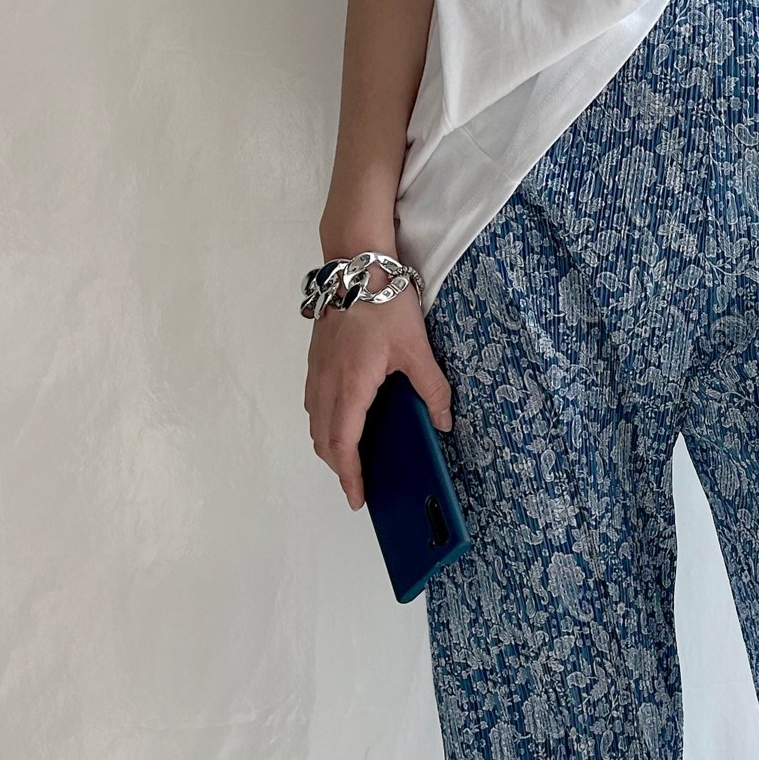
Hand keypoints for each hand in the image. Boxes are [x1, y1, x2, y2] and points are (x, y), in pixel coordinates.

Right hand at [303, 283, 450, 510]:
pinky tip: (344, 420)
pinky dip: (325, 421)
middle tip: (358, 484)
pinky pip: (314, 401)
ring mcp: (317, 370)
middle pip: (323, 439)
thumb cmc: (384, 302)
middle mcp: (326, 382)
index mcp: (350, 386)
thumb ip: (432, 389)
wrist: (356, 263)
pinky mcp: (316, 358)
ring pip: (315, 421)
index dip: (349, 475)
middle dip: (338, 466)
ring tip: (351, 458)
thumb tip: (444, 422)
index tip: (357, 497)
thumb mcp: (417, 348)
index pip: (342, 444)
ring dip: (329, 444)